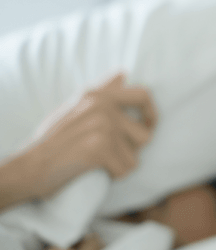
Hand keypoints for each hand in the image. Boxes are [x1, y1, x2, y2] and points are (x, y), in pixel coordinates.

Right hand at [27, 72, 156, 198]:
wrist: (28, 168)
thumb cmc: (54, 142)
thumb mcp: (75, 109)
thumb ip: (103, 92)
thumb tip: (124, 73)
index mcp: (97, 95)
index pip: (143, 95)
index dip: (152, 114)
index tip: (148, 127)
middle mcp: (102, 105)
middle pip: (145, 135)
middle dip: (132, 151)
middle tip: (106, 154)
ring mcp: (102, 124)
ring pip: (135, 157)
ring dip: (119, 165)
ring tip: (95, 161)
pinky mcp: (100, 145)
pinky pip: (125, 169)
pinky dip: (112, 176)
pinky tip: (91, 170)